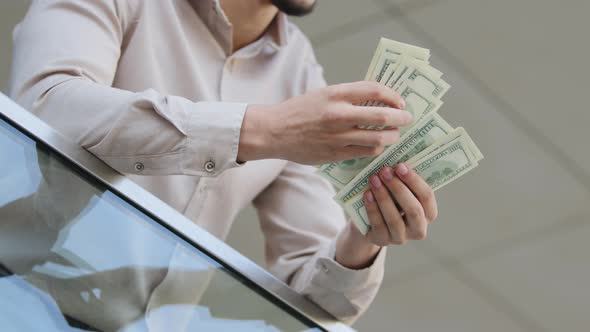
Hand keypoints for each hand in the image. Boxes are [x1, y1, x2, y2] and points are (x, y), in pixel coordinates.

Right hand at [237, 81, 411, 163]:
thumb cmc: (299, 111)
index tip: (400, 102)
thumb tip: (377, 99)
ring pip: (378, 139)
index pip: (376, 91)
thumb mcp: (322, 94)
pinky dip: (376, 149)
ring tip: (394, 135)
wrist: (274, 131)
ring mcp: (338, 136)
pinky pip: (365, 152)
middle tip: (407, 119)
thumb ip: (347, 96)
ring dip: (391, 137)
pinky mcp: (335, 153)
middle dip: (401, 119)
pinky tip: (377, 146)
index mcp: (336, 94)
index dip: (393, 96)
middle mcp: (339, 114)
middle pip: (383, 117)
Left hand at [335, 163, 437, 268]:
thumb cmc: (389, 200)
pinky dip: (372, 208)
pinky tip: (367, 194)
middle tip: (384, 171)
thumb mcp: (399, 191)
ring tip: (373, 180)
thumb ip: (403, 179)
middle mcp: (418, 229)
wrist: (368, 222)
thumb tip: (398, 155)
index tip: (400, 166)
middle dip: (398, 188)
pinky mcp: (382, 241)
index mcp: (428, 213)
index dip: (414, 181)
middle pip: (413, 210)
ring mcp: (400, 238)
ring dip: (384, 197)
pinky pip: (378, 225)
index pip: (427, 197)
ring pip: (394, 219)